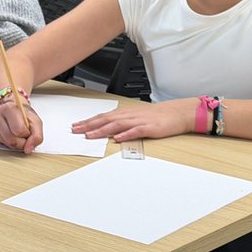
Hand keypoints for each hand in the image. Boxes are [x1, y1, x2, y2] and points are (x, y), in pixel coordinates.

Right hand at [0, 91, 43, 153]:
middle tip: (23, 134)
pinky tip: (11, 136)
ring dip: (16, 144)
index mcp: (9, 108)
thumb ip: (37, 136)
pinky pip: (2, 146)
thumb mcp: (35, 121)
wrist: (12, 110)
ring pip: (7, 144)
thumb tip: (28, 149)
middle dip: (22, 141)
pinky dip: (10, 144)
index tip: (27, 129)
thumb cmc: (23, 115)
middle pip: (12, 139)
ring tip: (17, 135)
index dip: (27, 133)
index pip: (19, 130)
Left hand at [70, 98, 193, 141]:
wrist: (176, 113)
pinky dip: (126, 135)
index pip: (102, 116)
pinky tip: (117, 139)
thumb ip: (120, 121)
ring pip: (117, 125)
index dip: (88, 121)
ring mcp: (138, 121)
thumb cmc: (154, 115)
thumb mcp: (134, 116)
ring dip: (102, 130)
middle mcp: (128, 115)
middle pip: (105, 120)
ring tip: (90, 135)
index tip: (76, 126)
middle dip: (89, 125)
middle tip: (76, 130)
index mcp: (124, 113)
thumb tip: (105, 127)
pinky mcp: (149, 128)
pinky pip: (136, 131)